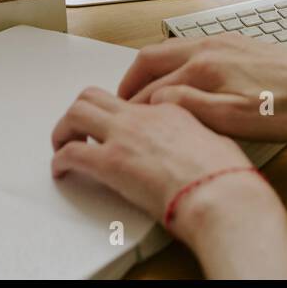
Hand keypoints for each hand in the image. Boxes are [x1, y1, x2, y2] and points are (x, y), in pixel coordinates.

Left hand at [51, 88, 267, 230]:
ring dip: (64, 129)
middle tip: (77, 129)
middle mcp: (143, 115)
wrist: (220, 193)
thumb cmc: (226, 175)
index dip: (119, 114)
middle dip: (81, 111)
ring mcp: (125, 135)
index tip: (116, 127)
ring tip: (64, 145)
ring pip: (76, 112)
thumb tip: (201, 145)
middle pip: (97, 95)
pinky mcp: (110, 162)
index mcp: (171, 108)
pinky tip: (62, 171)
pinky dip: (60, 161)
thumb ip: (200, 136)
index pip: (134, 99)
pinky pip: (71, 152)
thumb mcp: (218, 140)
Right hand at [118, 34, 286, 141]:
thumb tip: (157, 99)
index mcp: (204, 66)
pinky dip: (173, 63)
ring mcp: (223, 41)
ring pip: (172, 49)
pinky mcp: (237, 43)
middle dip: (132, 78)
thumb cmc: (286, 109)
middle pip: (153, 56)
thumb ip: (190, 106)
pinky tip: (180, 79)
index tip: (124, 119)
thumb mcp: (233, 119)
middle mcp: (209, 46)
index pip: (151, 84)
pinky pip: (191, 48)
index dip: (133, 104)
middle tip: (123, 101)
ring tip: (146, 92)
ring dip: (152, 69)